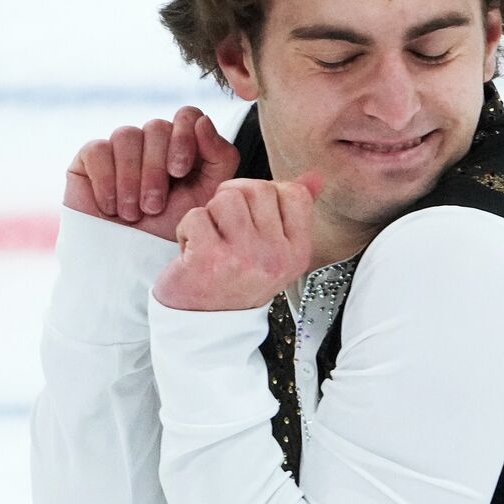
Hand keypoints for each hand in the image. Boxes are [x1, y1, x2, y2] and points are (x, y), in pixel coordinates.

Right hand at [63, 107, 239, 241]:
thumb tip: (202, 120)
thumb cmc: (172, 229)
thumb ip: (219, 157)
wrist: (131, 259)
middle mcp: (153, 141)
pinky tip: (110, 207)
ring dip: (131, 179)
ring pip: (127, 135)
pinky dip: (106, 181)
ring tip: (133, 213)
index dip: (184, 137)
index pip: (187, 115)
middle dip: (156, 170)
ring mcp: (122, 147)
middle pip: (157, 127)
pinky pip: (97, 150)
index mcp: (184, 144)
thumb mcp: (207, 197)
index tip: (180, 172)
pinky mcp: (91, 157)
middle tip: (154, 207)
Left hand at [152, 172, 325, 310]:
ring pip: (226, 197)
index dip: (266, 194)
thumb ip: (295, 211)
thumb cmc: (238, 283)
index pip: (293, 193)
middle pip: (257, 188)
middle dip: (234, 200)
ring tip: (211, 240)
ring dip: (210, 214)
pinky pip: (196, 215)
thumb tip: (315, 177)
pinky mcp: (209, 259)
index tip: (253, 217)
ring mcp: (244, 258)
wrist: (206, 326)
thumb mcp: (276, 251)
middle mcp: (275, 257)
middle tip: (226, 228)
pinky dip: (187, 231)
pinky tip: (193, 252)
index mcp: (297, 252)